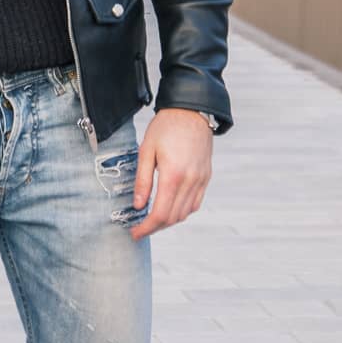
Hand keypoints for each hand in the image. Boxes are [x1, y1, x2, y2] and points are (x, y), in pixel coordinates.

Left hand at [129, 108, 212, 240]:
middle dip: (155, 227)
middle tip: (141, 228)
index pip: (160, 214)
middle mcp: (190, 181)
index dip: (147, 228)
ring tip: (153, 219)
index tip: (135, 233)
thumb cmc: (166, 126)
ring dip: (169, 221)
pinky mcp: (206, 176)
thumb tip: (138, 205)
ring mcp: (201, 179)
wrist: (192, 110)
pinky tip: (171, 207)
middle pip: (173, 217)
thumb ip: (143, 180)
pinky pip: (195, 203)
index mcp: (173, 175)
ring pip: (185, 213)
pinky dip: (183, 211)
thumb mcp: (147, 150)